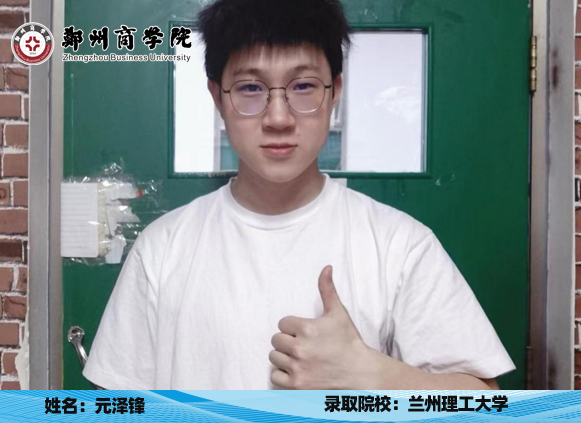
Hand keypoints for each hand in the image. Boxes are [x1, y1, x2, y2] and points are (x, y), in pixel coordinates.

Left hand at [269, 265, 375, 388]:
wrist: (360, 373)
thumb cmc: (348, 341)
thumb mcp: (338, 313)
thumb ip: (327, 289)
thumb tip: (326, 267)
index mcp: (306, 328)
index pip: (283, 323)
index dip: (294, 327)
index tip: (307, 333)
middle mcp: (299, 349)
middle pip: (276, 340)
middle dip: (287, 341)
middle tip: (304, 345)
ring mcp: (297, 368)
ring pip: (274, 357)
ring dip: (284, 357)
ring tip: (301, 358)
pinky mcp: (296, 386)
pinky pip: (275, 376)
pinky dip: (282, 375)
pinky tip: (297, 370)